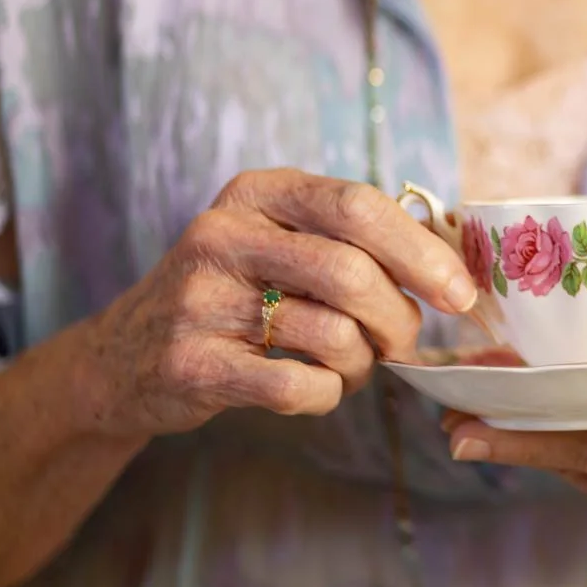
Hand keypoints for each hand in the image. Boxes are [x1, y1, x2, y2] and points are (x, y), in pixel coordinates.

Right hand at [78, 169, 477, 439]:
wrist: (125, 357)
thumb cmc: (237, 294)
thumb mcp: (280, 240)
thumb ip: (353, 237)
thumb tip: (453, 259)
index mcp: (259, 192)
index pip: (358, 206)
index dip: (421, 251)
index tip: (461, 293)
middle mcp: (224, 234)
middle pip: (351, 273)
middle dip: (399, 317)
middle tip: (405, 341)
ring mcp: (201, 299)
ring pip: (331, 334)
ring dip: (363, 363)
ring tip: (353, 366)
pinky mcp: (191, 364)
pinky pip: (298, 386)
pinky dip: (328, 395)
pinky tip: (320, 388)